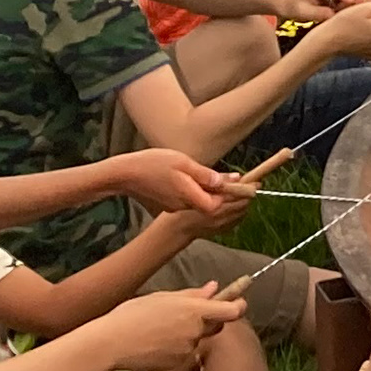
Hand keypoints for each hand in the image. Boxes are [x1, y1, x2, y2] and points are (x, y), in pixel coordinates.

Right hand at [93, 285, 242, 370]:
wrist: (111, 343)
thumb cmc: (133, 314)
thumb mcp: (162, 298)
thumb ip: (192, 294)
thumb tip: (214, 288)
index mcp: (194, 310)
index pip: (231, 311)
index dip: (239, 306)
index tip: (240, 302)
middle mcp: (195, 331)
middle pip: (217, 326)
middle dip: (211, 320)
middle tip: (190, 314)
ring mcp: (187, 349)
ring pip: (197, 339)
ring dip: (189, 333)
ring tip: (162, 328)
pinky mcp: (177, 363)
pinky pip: (184, 352)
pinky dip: (177, 347)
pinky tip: (157, 342)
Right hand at [113, 151, 253, 221]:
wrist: (124, 174)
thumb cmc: (152, 164)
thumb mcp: (183, 163)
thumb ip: (206, 175)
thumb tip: (227, 181)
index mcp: (188, 196)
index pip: (218, 205)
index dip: (233, 197)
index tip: (246, 186)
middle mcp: (182, 206)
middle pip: (211, 204)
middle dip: (228, 194)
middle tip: (244, 181)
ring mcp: (174, 206)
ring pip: (201, 201)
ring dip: (213, 192)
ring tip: (224, 178)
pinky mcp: (167, 204)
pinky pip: (189, 200)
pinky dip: (198, 193)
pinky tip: (199, 180)